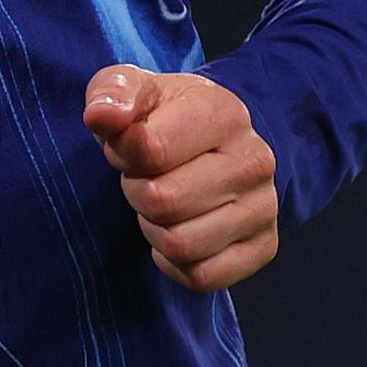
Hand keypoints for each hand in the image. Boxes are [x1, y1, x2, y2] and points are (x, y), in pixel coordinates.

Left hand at [84, 64, 281, 292]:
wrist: (214, 141)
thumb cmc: (164, 116)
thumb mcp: (132, 89)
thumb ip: (112, 93)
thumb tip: (102, 115)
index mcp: (224, 114)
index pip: (149, 150)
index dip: (122, 152)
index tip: (129, 145)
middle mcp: (254, 161)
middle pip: (162, 202)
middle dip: (137, 193)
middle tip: (145, 179)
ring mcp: (264, 207)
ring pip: (180, 245)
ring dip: (155, 230)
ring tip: (163, 205)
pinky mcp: (264, 247)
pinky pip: (202, 277)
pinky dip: (175, 263)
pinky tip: (177, 232)